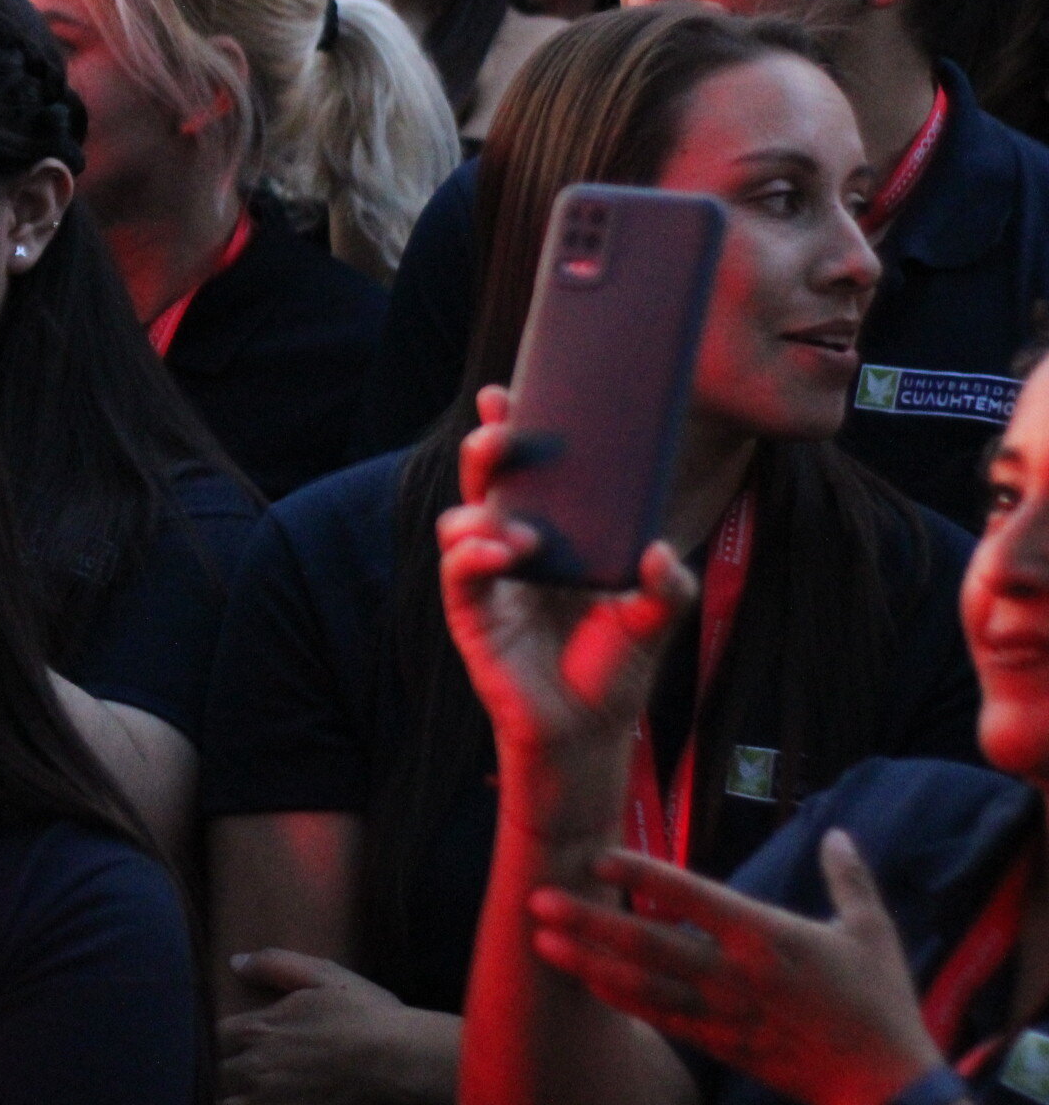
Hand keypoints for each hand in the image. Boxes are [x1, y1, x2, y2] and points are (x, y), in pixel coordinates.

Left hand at [220, 951, 456, 1103]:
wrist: (399, 1060)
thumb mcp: (323, 974)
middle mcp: (259, 1067)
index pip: (219, 1034)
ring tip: (255, 1089)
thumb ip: (274, 964)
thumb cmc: (365, 1014)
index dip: (232, 1036)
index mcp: (260, 1029)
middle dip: (233, 1067)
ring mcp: (274, 1099)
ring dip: (238, 1094)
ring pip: (230, 1101)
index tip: (247, 1037)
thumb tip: (236, 963)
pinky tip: (271, 1102)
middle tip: (253, 1066)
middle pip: (223, 1071)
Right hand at [438, 385, 696, 830]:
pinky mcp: (471, 615)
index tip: (506, 392)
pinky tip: (500, 554)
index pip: (525, 472)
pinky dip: (473, 556)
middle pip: (485, 482)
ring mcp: (486, 580)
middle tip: (502, 429)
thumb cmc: (613, 667)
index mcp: (552, 535)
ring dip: (485, 514)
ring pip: (460, 522)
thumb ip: (665, 585)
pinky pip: (458, 573)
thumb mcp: (655, 618)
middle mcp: (512, 548)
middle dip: (488, 447)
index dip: (510, 429)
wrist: (589, 732)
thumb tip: (657, 553)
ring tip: (523, 535)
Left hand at [529, 834, 943, 1104]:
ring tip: (543, 941)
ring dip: (589, 961)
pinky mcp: (720, 1043)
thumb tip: (839, 833)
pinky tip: (587, 979)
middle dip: (591, 921)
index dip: (643, 875)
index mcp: (768, 937)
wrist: (886, 1088)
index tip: (598, 858)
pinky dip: (621, 998)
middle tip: (539, 900)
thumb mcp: (872, 933)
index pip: (692, 897)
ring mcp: (723, 1012)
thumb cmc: (882, 1005)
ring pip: (643, 985)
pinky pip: (660, 1018)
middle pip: (649, 944)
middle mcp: (735, 973)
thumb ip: (849, 879)